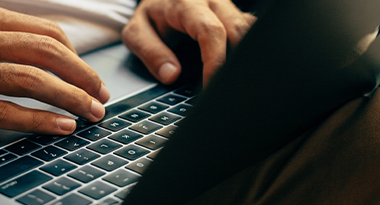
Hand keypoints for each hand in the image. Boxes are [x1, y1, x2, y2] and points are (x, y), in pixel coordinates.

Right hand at [0, 5, 109, 134]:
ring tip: (90, 113)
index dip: (78, 57)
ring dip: (70, 98)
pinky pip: (4, 112)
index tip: (91, 77)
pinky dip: (39, 120)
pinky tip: (61, 127)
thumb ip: (9, 39)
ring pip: (31, 80)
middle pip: (47, 53)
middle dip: (83, 77)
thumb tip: (57, 57)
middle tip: (101, 96)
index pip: (48, 33)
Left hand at [122, 0, 255, 85]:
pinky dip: (247, 51)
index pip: (211, 31)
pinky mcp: (234, 14)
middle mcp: (211, 1)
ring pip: (249, 29)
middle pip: (238, 30)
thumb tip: (171, 74)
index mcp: (186, 4)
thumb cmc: (151, 15)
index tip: (211, 85)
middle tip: (225, 91)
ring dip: (245, 57)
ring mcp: (226, 6)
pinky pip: (250, 30)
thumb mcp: (137, 32)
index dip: (215, 61)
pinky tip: (236, 70)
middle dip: (235, 63)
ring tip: (231, 82)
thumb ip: (151, 52)